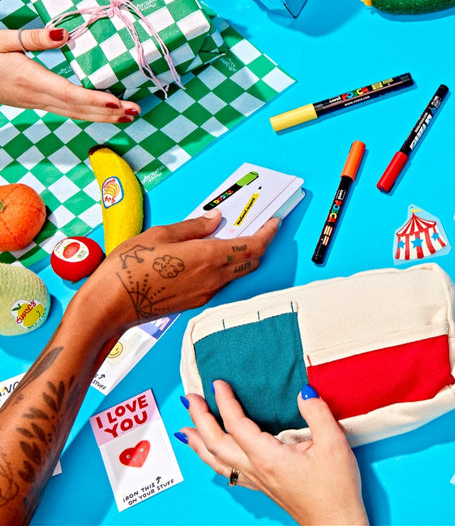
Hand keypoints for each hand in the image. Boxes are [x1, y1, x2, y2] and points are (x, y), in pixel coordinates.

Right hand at [0, 28, 139, 122]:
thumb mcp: (2, 39)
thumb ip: (34, 37)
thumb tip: (65, 34)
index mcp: (30, 79)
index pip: (69, 94)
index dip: (95, 101)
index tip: (117, 103)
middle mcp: (35, 96)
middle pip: (77, 109)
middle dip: (108, 113)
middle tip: (136, 112)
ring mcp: (34, 103)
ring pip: (73, 114)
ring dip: (101, 117)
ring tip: (128, 116)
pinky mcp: (33, 103)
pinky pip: (65, 111)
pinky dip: (87, 113)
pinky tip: (103, 112)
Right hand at [73, 210, 278, 332]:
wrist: (110, 305)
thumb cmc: (129, 269)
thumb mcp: (160, 235)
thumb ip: (193, 227)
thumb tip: (214, 220)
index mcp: (209, 257)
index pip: (253, 246)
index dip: (268, 233)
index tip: (274, 222)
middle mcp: (213, 278)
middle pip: (251, 261)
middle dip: (259, 244)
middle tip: (257, 228)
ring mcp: (205, 293)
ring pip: (236, 273)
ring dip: (241, 257)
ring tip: (231, 239)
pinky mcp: (195, 302)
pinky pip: (219, 282)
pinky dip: (224, 268)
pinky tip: (209, 257)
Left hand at [179, 381, 368, 525]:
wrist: (335, 521)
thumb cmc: (335, 489)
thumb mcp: (334, 445)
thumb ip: (317, 414)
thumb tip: (304, 392)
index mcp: (268, 457)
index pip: (236, 425)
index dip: (225, 402)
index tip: (217, 384)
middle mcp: (256, 469)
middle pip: (216, 443)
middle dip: (200, 419)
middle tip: (191, 399)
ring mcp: (257, 480)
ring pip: (216, 460)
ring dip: (199, 442)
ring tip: (185, 430)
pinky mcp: (263, 486)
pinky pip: (228, 472)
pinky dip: (212, 460)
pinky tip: (212, 457)